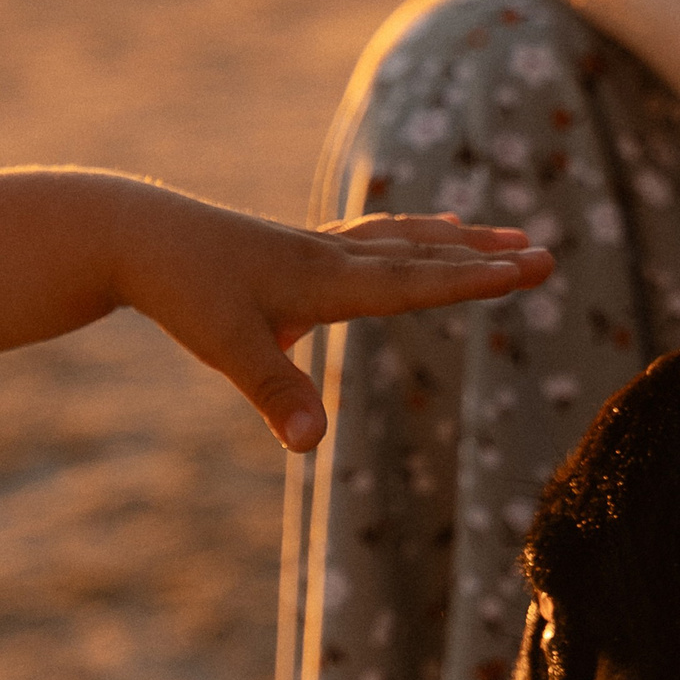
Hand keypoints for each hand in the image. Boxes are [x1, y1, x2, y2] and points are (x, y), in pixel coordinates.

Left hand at [109, 189, 552, 450]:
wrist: (134, 233)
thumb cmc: (181, 289)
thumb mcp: (226, 347)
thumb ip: (275, 393)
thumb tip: (311, 447)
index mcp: (324, 281)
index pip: (412, 284)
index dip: (470, 281)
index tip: (526, 272)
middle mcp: (328, 257)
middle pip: (420, 255)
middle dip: (482, 259)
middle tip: (544, 255)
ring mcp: (312, 248)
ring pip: (398, 240)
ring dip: (452, 240)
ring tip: (500, 235)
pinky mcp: (293, 248)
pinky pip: (369, 237)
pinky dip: (407, 234)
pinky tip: (418, 233)